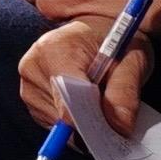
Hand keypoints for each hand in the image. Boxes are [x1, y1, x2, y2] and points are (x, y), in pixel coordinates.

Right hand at [18, 16, 154, 136]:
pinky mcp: (30, 98)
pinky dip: (73, 123)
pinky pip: (53, 123)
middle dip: (89, 123)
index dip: (90, 121)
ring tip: (98, 101)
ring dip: (81, 124)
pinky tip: (86, 104)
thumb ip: (124, 93)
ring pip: (57, 124)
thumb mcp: (132, 61)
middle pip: (61, 116)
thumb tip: (118, 129)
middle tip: (112, 114)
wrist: (96, 29)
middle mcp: (33, 66)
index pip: (65, 101)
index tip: (111, 130)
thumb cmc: (114, 41)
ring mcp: (28, 84)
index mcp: (54, 49)